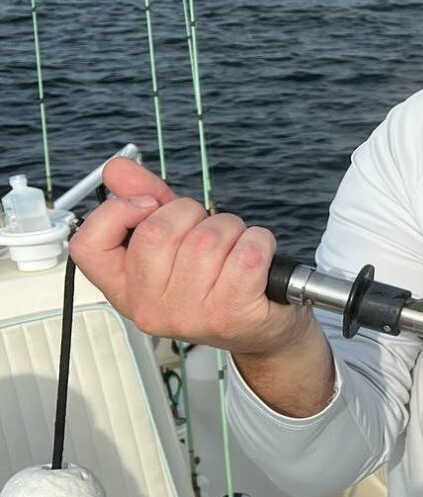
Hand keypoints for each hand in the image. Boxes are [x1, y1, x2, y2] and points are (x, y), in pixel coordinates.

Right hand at [68, 157, 308, 354]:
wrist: (260, 328)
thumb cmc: (214, 279)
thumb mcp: (175, 240)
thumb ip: (144, 201)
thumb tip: (117, 168)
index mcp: (124, 288)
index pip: (89, 246)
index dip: (117, 212)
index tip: (148, 205)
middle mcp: (149, 307)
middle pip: (157, 232)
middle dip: (192, 213)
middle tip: (208, 230)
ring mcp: (189, 315)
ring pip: (207, 239)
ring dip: (232, 228)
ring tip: (236, 247)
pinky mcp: (231, 314)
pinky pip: (247, 253)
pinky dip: (260, 241)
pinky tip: (259, 256)